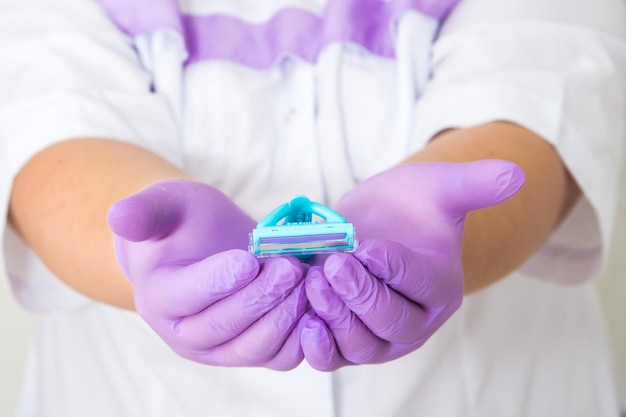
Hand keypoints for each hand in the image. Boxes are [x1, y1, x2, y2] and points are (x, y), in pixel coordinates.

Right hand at [107, 179, 309, 369]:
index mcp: (159, 296)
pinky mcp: (250, 352)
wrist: (204, 247)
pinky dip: (301, 334)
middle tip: (288, 266)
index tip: (249, 258)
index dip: (220, 279)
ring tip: (302, 278)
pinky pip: (280, 357)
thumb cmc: (183, 224)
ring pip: (255, 348)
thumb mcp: (165, 206)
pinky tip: (313, 300)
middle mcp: (184, 333)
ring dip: (284, 315)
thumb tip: (117, 217)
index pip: (187, 296)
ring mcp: (219, 349)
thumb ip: (143, 212)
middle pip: (224, 327)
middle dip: (261, 296)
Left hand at [301, 160, 524, 369]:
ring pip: (363, 345)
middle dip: (362, 295)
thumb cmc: (410, 206)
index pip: (421, 285)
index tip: (366, 247)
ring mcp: (382, 337)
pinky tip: (307, 324)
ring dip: (337, 318)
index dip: (393, 268)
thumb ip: (475, 183)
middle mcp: (416, 321)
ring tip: (315, 283)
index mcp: (441, 286)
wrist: (374, 223)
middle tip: (336, 264)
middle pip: (393, 323)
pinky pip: (336, 358)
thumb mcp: (441, 187)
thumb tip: (515, 173)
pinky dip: (320, 348)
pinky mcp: (349, 342)